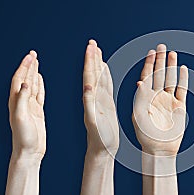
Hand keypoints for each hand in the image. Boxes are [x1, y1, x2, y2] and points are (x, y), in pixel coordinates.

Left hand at [8, 51, 45, 159]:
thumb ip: (22, 100)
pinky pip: (38, 94)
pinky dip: (39, 84)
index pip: (19, 79)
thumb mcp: (21, 118)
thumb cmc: (24, 138)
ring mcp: (29, 106)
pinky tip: (40, 79)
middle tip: (33, 54)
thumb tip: (24, 84)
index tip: (31, 56)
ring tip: (36, 62)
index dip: (24, 67)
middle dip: (29, 66)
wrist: (30, 151)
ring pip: (32, 85)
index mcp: (15, 102)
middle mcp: (21, 102)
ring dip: (33, 73)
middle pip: (24, 79)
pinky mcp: (37, 111)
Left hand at [83, 40, 118, 155]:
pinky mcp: (106, 105)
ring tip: (97, 51)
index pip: (89, 76)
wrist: (102, 151)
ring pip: (99, 78)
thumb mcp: (94, 123)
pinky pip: (106, 87)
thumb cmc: (99, 140)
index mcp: (90, 100)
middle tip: (92, 43)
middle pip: (93, 74)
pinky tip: (105, 70)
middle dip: (92, 58)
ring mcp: (100, 101)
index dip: (90, 61)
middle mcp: (94, 98)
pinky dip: (106, 76)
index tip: (90, 47)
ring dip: (98, 64)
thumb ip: (90, 105)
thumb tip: (87, 87)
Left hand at [132, 44, 187, 155]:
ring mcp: (168, 101)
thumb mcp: (139, 117)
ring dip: (171, 67)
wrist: (160, 150)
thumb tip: (139, 83)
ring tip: (173, 53)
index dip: (149, 64)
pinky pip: (181, 90)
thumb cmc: (146, 136)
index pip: (147, 76)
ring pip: (170, 79)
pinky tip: (183, 69)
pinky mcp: (179, 107)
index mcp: (145, 98)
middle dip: (160, 60)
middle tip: (162, 46)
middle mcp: (157, 97)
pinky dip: (183, 79)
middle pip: (159, 74)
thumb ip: (140, 99)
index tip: (151, 52)